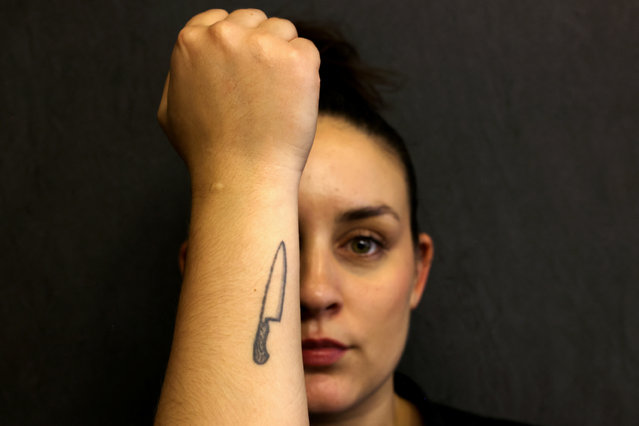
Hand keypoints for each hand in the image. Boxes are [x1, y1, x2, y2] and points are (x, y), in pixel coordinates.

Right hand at [158, 9, 320, 189]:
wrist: (242, 177)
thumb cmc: (207, 153)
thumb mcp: (170, 110)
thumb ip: (181, 74)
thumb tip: (194, 58)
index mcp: (191, 41)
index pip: (221, 20)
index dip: (235, 44)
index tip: (242, 71)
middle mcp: (224, 35)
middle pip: (255, 21)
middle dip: (261, 47)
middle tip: (261, 90)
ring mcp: (262, 45)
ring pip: (284, 31)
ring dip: (283, 58)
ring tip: (275, 100)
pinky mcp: (296, 60)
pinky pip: (307, 51)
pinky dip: (305, 75)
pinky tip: (290, 103)